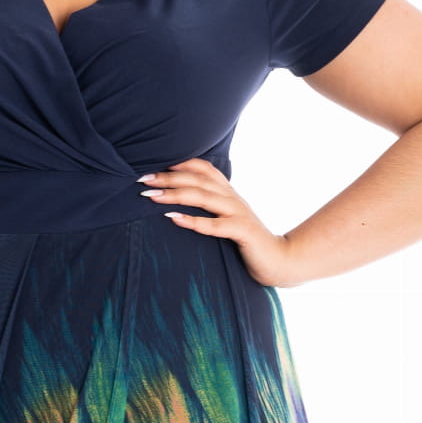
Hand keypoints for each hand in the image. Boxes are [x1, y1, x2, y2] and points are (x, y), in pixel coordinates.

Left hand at [140, 159, 301, 287]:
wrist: (279, 260)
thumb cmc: (247, 241)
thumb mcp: (226, 218)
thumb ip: (209, 206)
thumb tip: (177, 201)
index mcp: (227, 192)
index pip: (202, 167)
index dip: (178, 163)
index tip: (151, 164)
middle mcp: (232, 197)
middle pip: (197, 179)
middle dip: (168, 177)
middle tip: (142, 179)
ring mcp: (238, 213)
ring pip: (203, 197)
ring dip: (175, 194)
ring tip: (151, 196)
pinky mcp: (242, 231)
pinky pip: (214, 225)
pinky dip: (193, 221)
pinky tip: (174, 219)